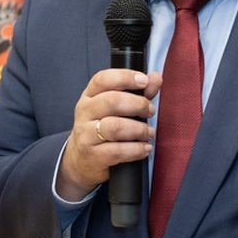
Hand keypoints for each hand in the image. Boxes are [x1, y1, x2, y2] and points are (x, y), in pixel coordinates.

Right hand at [57, 69, 160, 201]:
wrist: (82, 160)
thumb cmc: (102, 130)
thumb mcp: (114, 109)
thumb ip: (137, 93)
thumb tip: (156, 78)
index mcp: (90, 96)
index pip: (103, 79)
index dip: (125, 77)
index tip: (144, 81)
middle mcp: (85, 112)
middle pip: (112, 101)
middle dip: (138, 104)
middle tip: (150, 111)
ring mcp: (86, 134)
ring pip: (115, 127)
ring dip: (139, 129)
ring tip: (149, 133)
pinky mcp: (92, 155)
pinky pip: (118, 150)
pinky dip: (137, 149)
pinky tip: (145, 148)